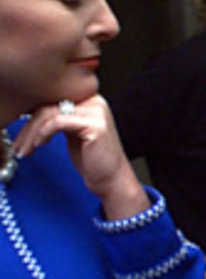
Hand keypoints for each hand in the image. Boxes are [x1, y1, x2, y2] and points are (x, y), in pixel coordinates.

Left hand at [13, 95, 147, 219]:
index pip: (53, 99)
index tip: (21, 135)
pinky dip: (43, 133)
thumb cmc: (94, 160)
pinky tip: (40, 145)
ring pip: (50, 113)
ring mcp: (96, 111)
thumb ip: (59, 118)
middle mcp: (95, 101)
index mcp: (90, 100)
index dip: (31, 116)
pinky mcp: (94, 124)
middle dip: (28, 127)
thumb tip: (32, 113)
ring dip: (32, 133)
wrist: (113, 179)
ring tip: (26, 149)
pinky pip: (58, 122)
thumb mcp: (73, 133)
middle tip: (19, 146)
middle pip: (49, 104)